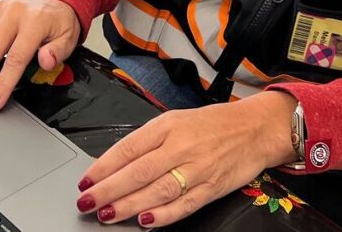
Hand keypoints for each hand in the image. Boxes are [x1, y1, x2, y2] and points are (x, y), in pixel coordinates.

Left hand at [75, 91, 298, 226]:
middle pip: (138, 171)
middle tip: (87, 202)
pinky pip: (184, 204)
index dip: (104, 166)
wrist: (256, 128)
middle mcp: (181, 146)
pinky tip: (145, 221)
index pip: (128, 147)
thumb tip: (115, 163)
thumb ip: (148, 141)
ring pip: (157, 190)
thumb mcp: (176, 120)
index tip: (85, 181)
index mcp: (167, 126)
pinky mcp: (212, 187)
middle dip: (108, 189)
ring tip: (108, 214)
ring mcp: (197, 168)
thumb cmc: (213, 124)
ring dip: (129, 205)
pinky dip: (163, 215)